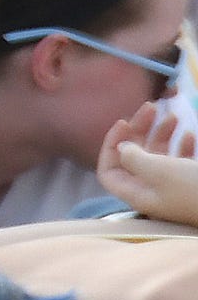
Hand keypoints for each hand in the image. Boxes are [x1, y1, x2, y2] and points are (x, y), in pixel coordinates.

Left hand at [99, 104, 197, 221]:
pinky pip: (181, 161)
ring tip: (174, 116)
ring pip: (159, 155)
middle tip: (151, 107)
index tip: (124, 123)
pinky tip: (191, 134)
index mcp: (137, 192)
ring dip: (163, 133)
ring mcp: (173, 186)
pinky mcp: (191, 182)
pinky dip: (183, 145)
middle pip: (134, 157)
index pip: (109, 171)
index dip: (110, 145)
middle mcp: (151, 190)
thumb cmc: (193, 189)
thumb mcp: (159, 171)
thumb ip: (134, 158)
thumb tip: (121, 149)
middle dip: (140, 130)